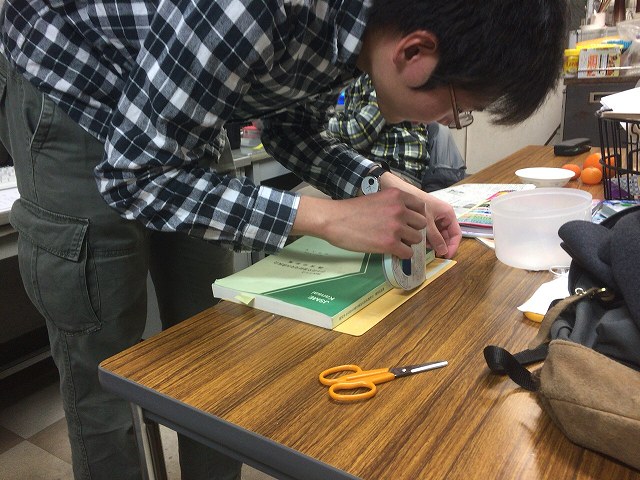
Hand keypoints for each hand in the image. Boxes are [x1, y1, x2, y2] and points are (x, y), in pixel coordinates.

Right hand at [292, 189, 427, 258]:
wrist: (334, 220)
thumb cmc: (352, 210)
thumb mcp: (377, 199)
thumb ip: (393, 205)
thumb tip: (406, 218)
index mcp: (397, 195)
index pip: (421, 207)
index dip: (416, 216)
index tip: (409, 222)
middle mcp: (400, 209)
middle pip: (422, 223)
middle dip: (413, 229)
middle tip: (401, 234)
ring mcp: (396, 227)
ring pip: (417, 239)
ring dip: (408, 242)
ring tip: (394, 242)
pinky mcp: (390, 243)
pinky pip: (408, 252)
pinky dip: (402, 254)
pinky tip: (392, 251)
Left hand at [380, 172, 460, 257]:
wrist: (400, 191)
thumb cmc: (417, 203)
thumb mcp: (427, 222)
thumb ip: (435, 237)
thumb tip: (443, 252)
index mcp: (448, 214)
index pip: (456, 234)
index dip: (453, 246)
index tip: (446, 256)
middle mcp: (443, 217)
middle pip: (446, 236)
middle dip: (441, 245)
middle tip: (433, 255)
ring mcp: (434, 219)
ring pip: (437, 235)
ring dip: (432, 243)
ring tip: (424, 247)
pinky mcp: (425, 221)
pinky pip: (429, 232)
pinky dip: (425, 238)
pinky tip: (418, 242)